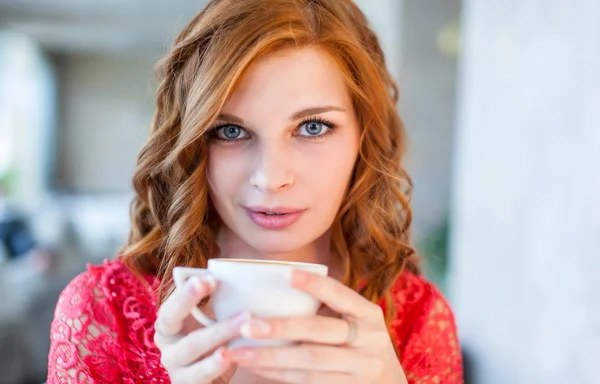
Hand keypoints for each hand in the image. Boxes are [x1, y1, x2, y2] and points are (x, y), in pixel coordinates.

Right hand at [154, 275, 249, 382]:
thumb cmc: (216, 344)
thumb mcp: (215, 322)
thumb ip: (220, 301)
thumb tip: (245, 274)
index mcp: (169, 323)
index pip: (170, 301)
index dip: (186, 290)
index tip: (210, 277)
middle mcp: (167, 344)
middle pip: (171, 320)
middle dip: (191, 300)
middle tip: (214, 283)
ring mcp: (176, 367)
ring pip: (190, 347)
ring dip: (218, 332)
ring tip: (240, 322)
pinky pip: (198, 375)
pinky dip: (214, 364)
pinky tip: (229, 354)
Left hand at [229, 270, 407, 382]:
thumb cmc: (360, 346)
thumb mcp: (356, 324)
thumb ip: (328, 311)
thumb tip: (277, 289)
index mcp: (370, 315)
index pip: (341, 295)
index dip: (316, 285)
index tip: (288, 275)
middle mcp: (371, 341)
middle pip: (320, 332)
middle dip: (281, 328)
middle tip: (248, 325)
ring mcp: (362, 370)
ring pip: (309, 362)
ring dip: (270, 357)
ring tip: (239, 351)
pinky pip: (308, 382)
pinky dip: (279, 374)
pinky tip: (257, 367)